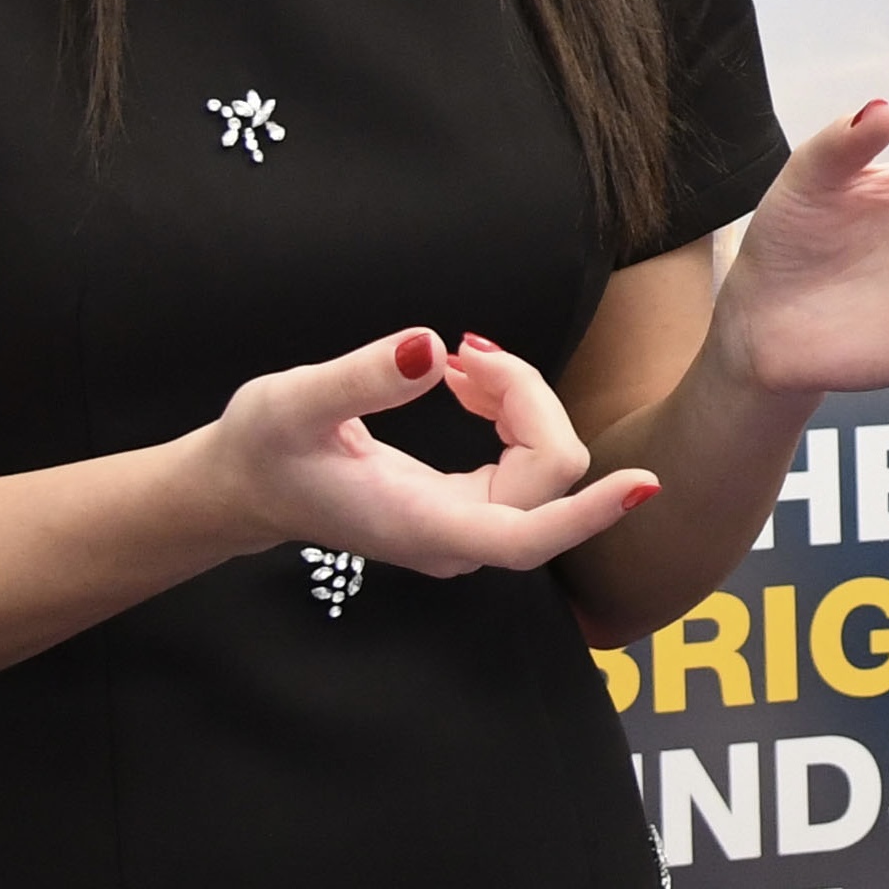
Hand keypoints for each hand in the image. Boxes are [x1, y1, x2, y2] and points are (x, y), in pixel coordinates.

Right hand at [204, 325, 655, 580]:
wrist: (242, 488)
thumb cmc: (261, 449)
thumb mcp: (291, 403)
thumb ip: (359, 379)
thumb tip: (427, 349)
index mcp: (424, 527)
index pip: (530, 534)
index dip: (591, 510)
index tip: (646, 482)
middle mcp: (458, 539)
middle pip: (551, 471)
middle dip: (528, 398)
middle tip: (467, 352)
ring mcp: (468, 527)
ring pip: (545, 463)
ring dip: (519, 399)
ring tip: (460, 362)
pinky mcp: (469, 508)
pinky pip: (524, 459)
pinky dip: (509, 409)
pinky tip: (466, 380)